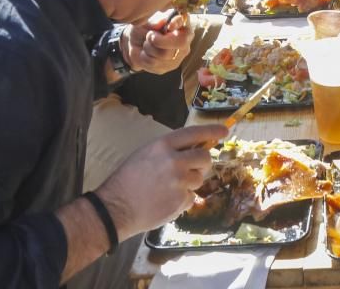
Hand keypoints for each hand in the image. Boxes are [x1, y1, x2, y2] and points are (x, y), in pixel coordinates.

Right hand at [94, 124, 227, 239]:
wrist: (115, 209)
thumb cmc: (126, 180)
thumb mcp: (145, 154)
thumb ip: (169, 149)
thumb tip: (193, 147)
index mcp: (163, 146)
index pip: (194, 133)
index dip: (211, 131)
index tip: (224, 131)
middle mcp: (174, 161)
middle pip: (204, 157)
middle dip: (201, 163)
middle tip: (190, 170)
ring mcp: (179, 182)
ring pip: (199, 179)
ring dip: (189, 183)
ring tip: (168, 188)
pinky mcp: (181, 200)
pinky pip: (191, 197)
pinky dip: (182, 200)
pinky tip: (165, 200)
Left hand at [123, 15, 193, 74]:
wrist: (134, 44)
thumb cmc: (144, 29)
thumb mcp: (146, 21)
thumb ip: (155, 21)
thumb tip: (162, 21)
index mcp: (182, 24)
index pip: (187, 22)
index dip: (179, 24)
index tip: (170, 25)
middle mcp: (185, 39)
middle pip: (181, 42)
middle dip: (160, 40)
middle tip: (149, 36)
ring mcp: (178, 55)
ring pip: (164, 54)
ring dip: (149, 48)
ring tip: (146, 44)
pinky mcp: (168, 67)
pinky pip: (154, 63)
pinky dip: (145, 57)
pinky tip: (145, 53)